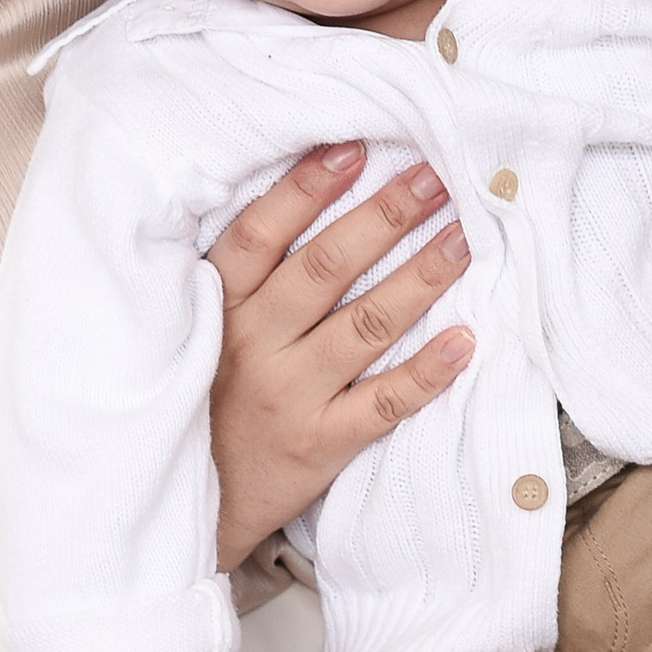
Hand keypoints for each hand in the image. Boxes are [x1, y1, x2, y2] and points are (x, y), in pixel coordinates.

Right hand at [207, 143, 474, 563]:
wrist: (186, 501)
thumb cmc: (204, 399)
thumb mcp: (199, 331)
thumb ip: (240, 277)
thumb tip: (305, 197)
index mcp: (218, 309)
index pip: (260, 234)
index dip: (305, 189)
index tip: (353, 150)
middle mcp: (253, 346)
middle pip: (324, 268)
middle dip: (385, 217)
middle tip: (434, 179)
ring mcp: (289, 395)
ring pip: (365, 325)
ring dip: (420, 277)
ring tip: (463, 238)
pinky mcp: (320, 443)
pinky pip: (382, 403)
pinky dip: (426, 373)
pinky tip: (464, 341)